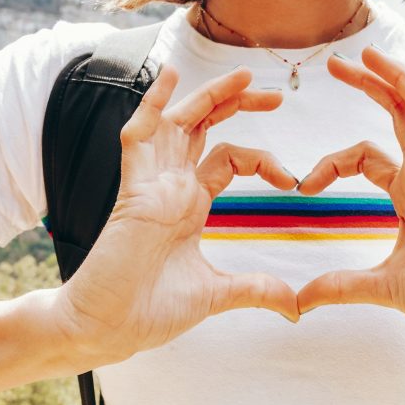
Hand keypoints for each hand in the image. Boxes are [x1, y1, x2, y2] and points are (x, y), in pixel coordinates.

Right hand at [58, 66, 298, 366]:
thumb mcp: (217, 295)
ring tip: (244, 75)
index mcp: (191, 204)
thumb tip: (295, 307)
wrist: (110, 329)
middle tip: (275, 94)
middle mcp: (173, 187)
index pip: (229, 158)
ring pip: (179, 125)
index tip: (291, 181)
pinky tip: (168, 75)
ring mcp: (152, 186)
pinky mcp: (132, 191)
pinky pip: (137, 138)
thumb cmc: (150, 309)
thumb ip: (256, 291)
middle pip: (206, 130)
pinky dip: (151, 106)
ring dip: (208, 97)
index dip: (263, 159)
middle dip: (237, 106)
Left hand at [297, 46, 404, 359]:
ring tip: (370, 52)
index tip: (305, 185)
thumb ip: (340, 286)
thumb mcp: (381, 286)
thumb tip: (298, 302)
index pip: (364, 156)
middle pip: (396, 116)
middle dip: (369, 86)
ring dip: (400, 79)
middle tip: (336, 63)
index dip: (332, 162)